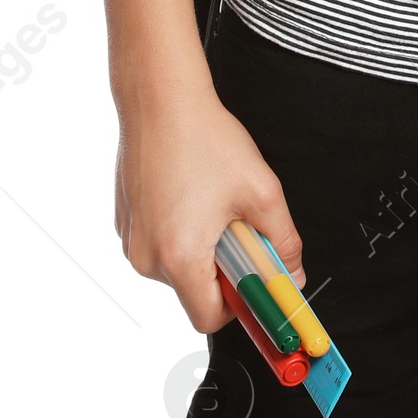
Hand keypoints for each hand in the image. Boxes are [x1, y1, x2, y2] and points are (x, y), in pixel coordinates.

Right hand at [115, 64, 303, 335]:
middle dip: (222, 268)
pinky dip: (179, 230)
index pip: (210, 318)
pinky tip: (190, 191)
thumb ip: (283, 243)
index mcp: (180, 257)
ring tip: (212, 201)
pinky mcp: (124, 221)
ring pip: (176, 267)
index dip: (239, 305)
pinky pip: (158, 244)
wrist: (160, 99)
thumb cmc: (206, 139)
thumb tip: (293, 275)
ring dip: (200, 247)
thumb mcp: (262, 192)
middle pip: (194, 291)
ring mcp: (131, 239)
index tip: (256, 284)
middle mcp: (147, 256)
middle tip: (238, 227)